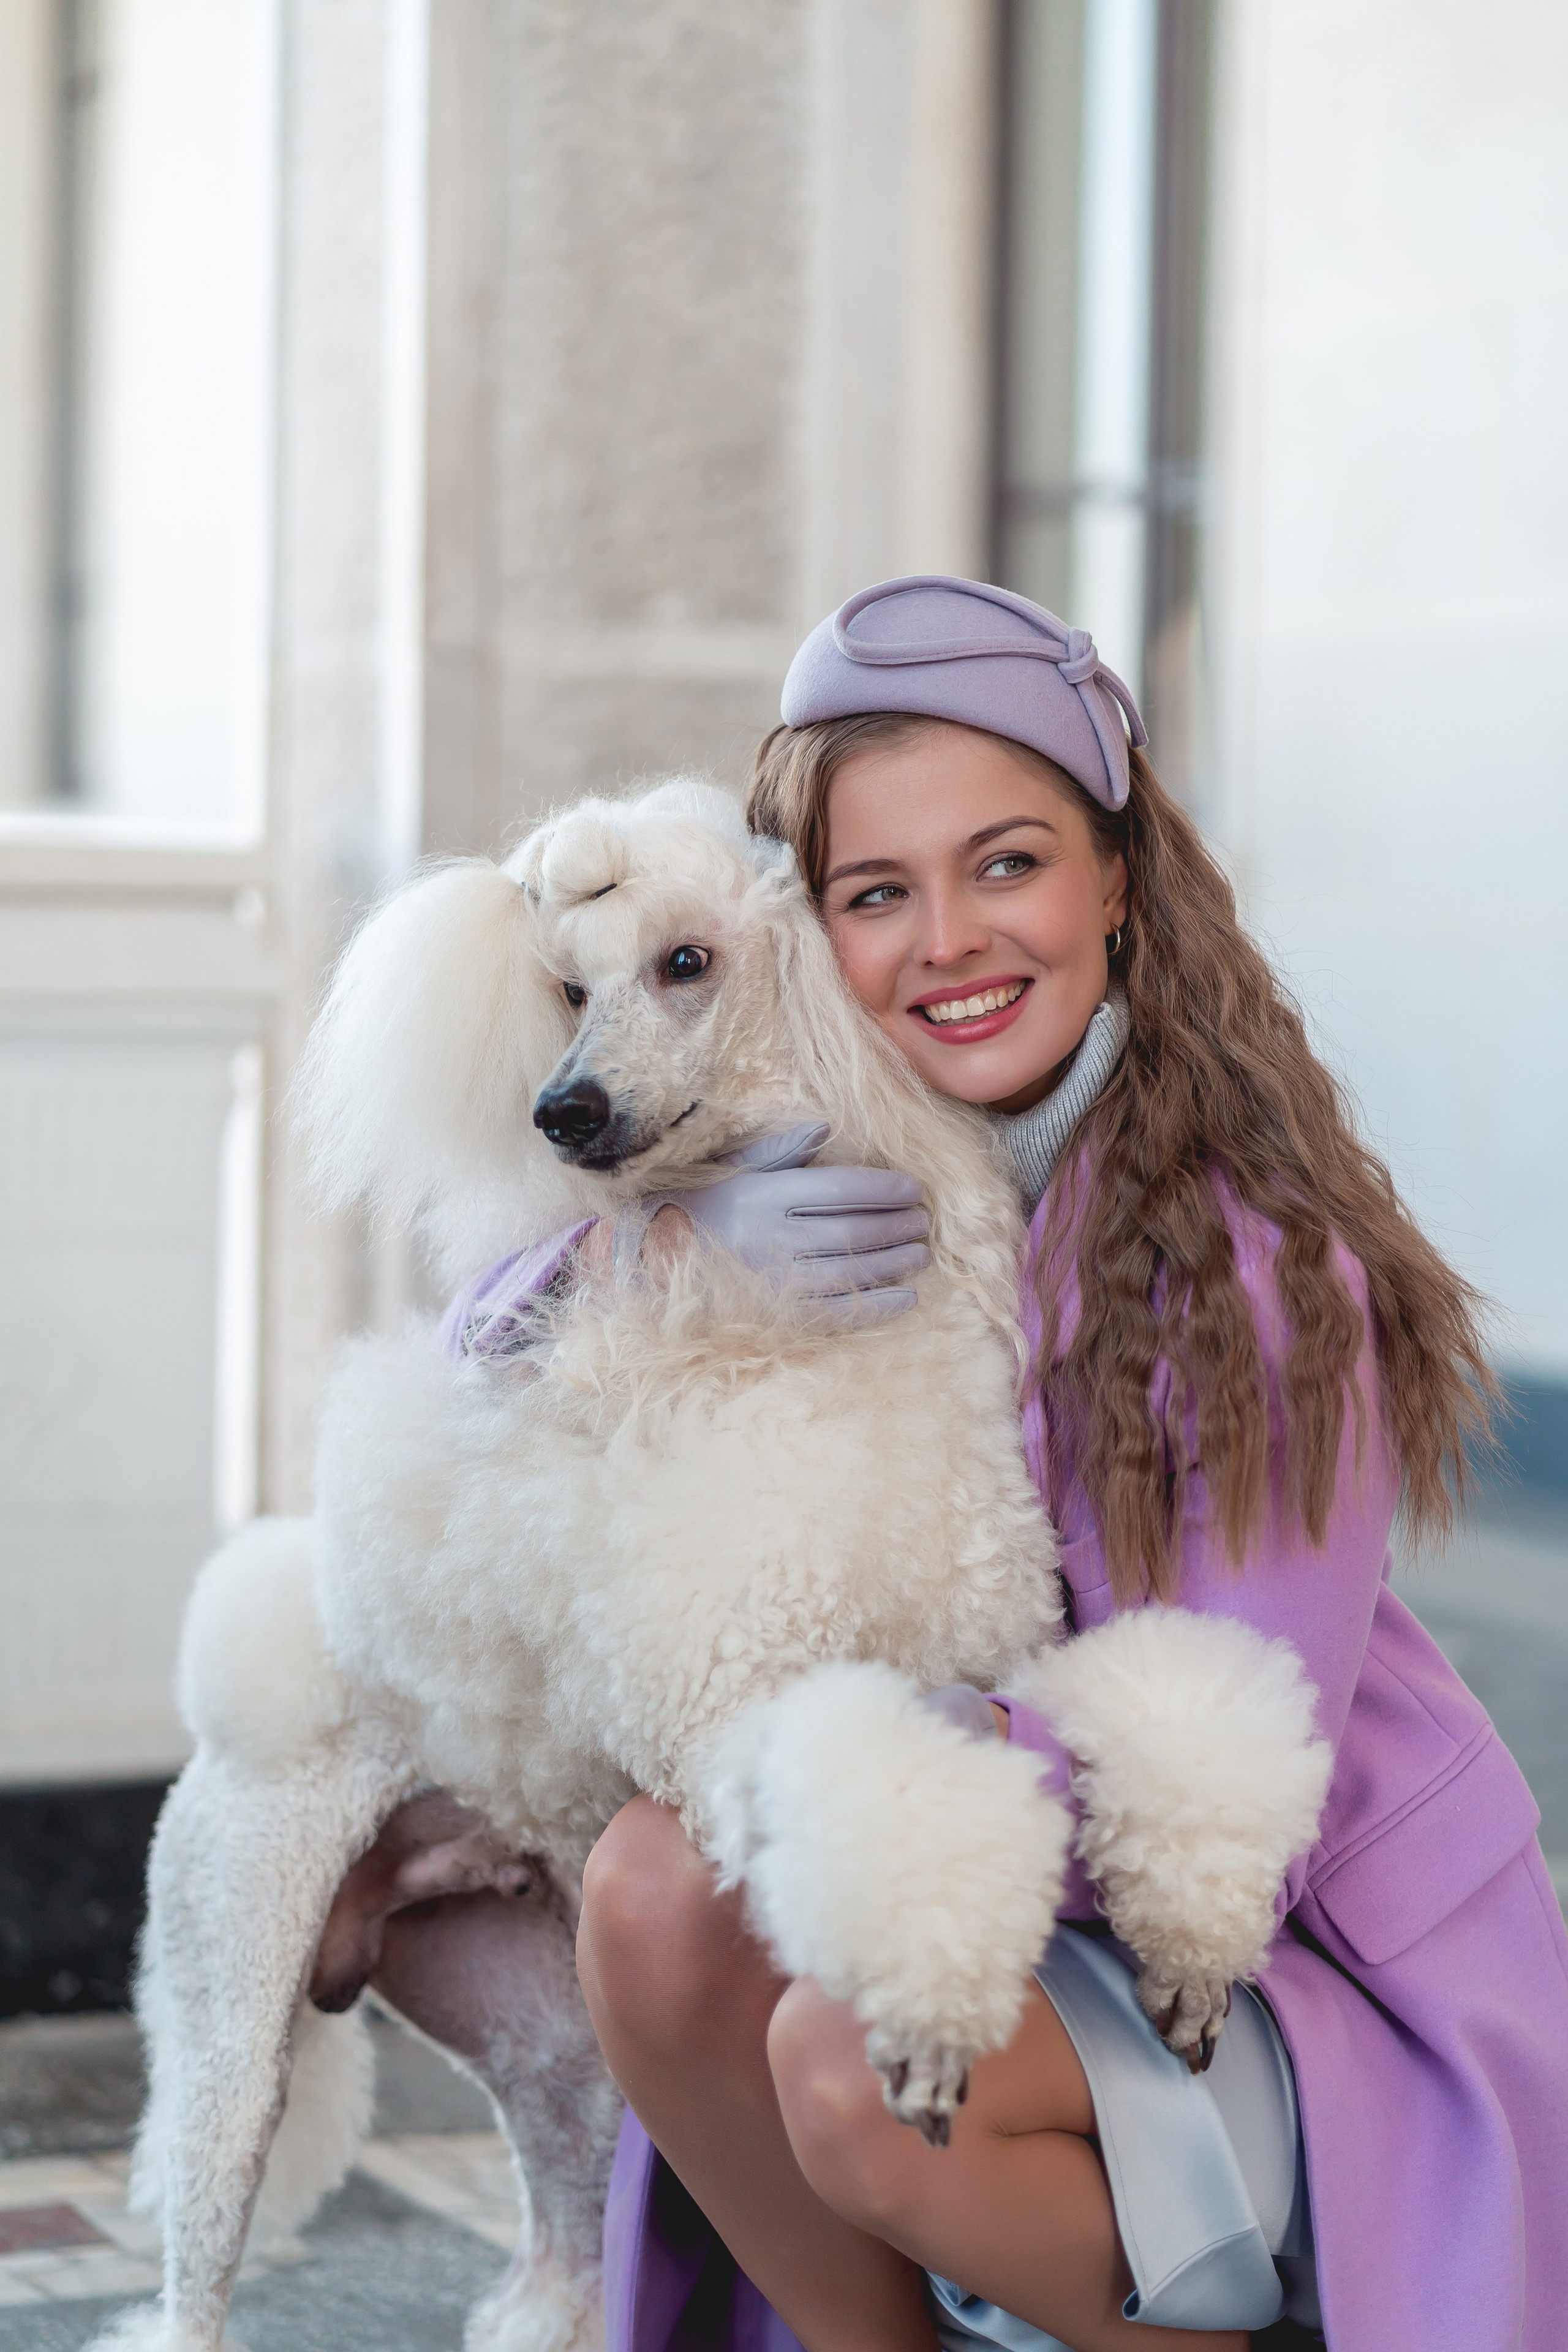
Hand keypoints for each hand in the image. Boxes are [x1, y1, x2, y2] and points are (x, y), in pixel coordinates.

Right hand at [653, 1123, 929, 1321]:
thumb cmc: (697, 1209)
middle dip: (896, 1226)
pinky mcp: (774, 1316)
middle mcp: (770, 1238)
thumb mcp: (732, 1171)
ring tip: (919, 1253)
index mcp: (762, 1196)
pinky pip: (835, 1313)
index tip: (912, 1189)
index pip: (838, 1189)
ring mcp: (772, 1281)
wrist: (647, 1264)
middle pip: (852, 1232)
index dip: (883, 1189)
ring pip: (849, 1272)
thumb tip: (824, 1128)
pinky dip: (875, 1307)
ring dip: (893, 1263)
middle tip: (924, 1222)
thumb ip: (779, 1151)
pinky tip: (905, 1299)